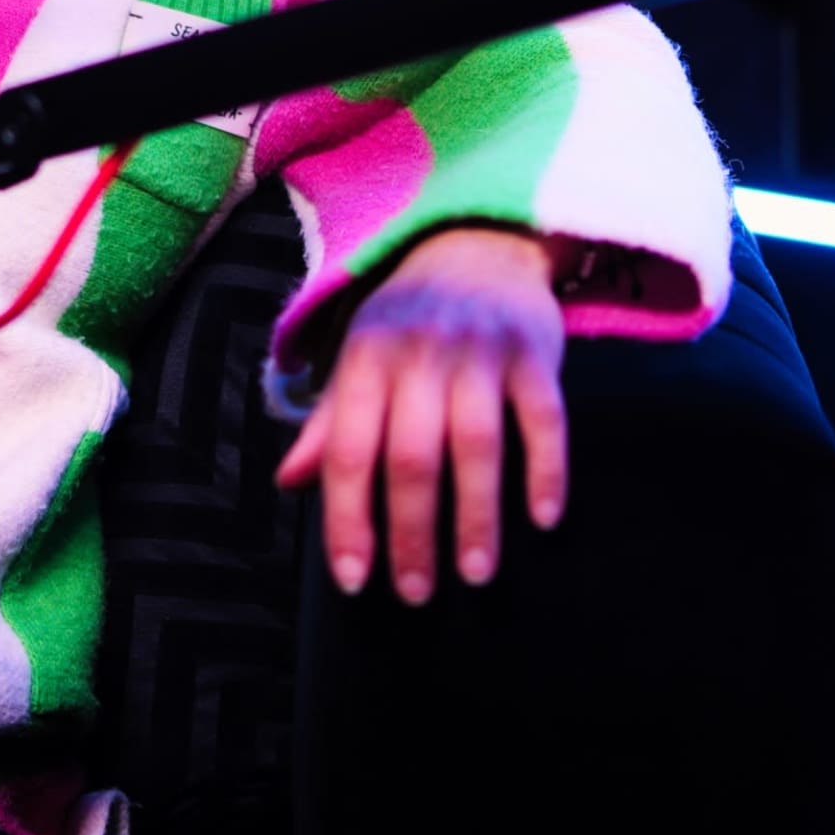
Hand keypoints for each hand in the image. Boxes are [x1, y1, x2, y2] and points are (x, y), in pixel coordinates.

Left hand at [272, 224, 567, 604]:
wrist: (479, 241)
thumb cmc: (408, 319)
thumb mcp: (357, 358)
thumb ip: (328, 422)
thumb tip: (287, 482)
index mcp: (364, 360)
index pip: (346, 450)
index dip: (346, 519)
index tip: (354, 580)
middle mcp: (418, 354)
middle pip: (410, 457)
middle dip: (410, 533)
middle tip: (416, 593)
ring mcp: (479, 351)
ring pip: (475, 445)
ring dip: (476, 517)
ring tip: (475, 574)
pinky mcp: (534, 351)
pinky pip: (544, 419)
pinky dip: (546, 471)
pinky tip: (544, 520)